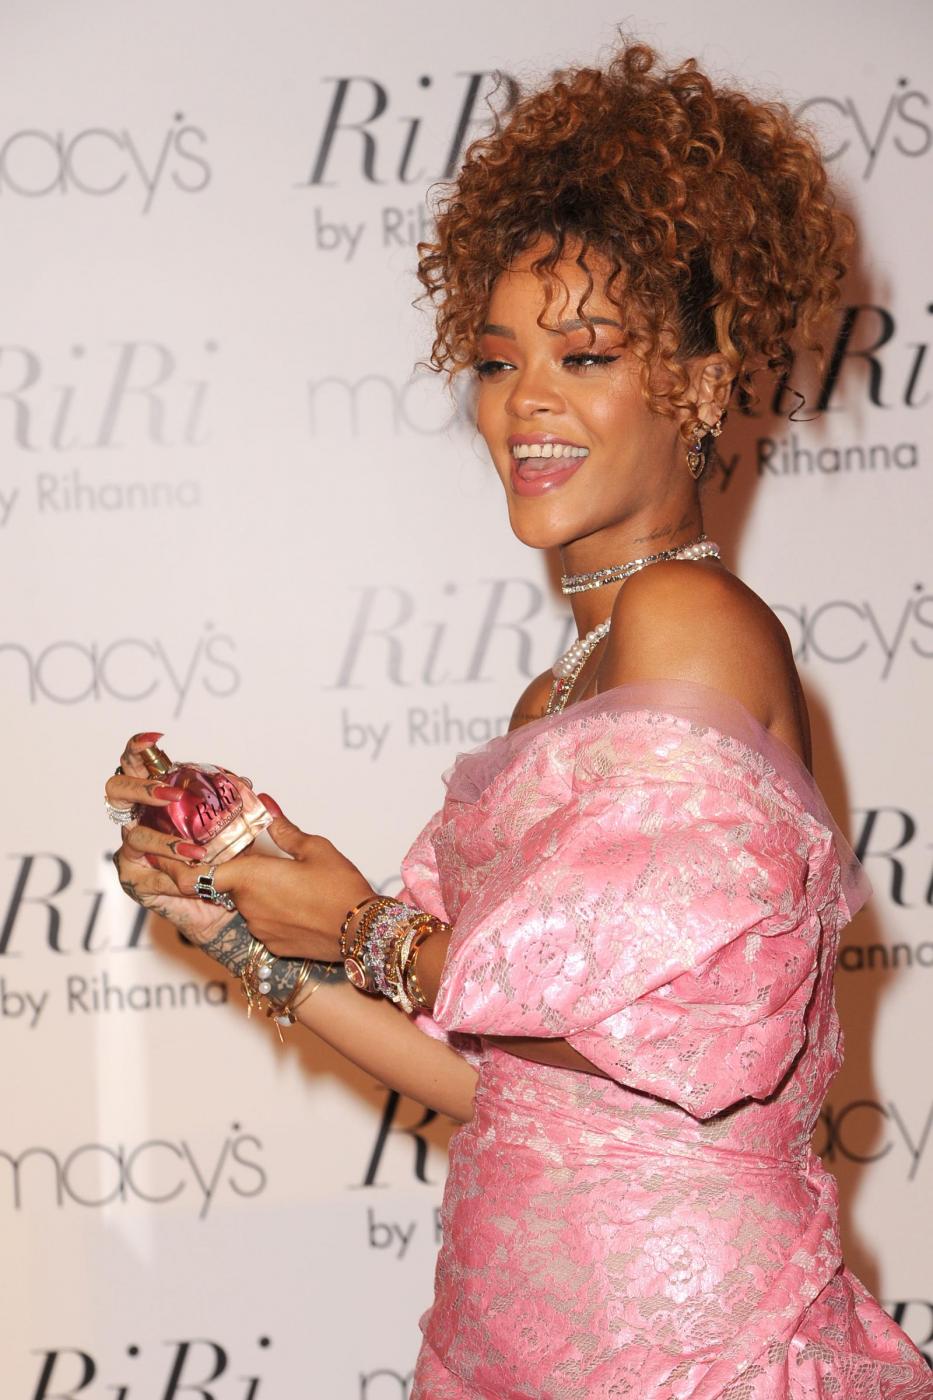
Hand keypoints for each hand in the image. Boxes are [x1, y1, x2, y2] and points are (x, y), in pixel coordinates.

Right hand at [107, 732, 233, 943]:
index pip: (136, 765)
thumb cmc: (221, 859)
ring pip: (136, 835)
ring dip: (166, 841)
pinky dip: (174, 876)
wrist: (221, 905)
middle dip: (142, 789)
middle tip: (170, 795)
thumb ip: (230, 805)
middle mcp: (137, 819)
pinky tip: (192, 878)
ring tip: (195, 851)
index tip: (153, 740)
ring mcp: (131, 849)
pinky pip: (149, 874)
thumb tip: (241, 783)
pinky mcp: (134, 879)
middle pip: (117, 790)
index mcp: (155, 799)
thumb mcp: (232, 827)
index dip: (138, 749)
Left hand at [142, 797, 374, 960]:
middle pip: (228, 885)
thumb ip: (284, 830)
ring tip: (294, 884)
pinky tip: (301, 905)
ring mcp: (258, 929)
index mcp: (250, 877)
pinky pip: (264, 923)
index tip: (161, 856)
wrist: (363, 933)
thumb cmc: (340, 888)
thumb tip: (265, 805)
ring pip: (248, 904)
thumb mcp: (315, 849)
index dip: (174, 867)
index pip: (195, 875)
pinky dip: (275, 912)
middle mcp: (246, 906)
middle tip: (263, 860)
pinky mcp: (274, 945)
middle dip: (241, 873)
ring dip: (261, 893)